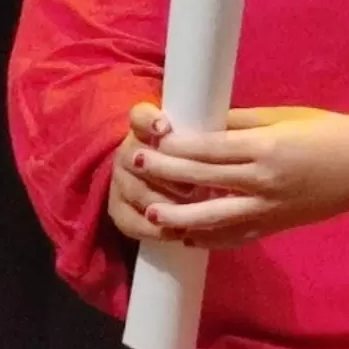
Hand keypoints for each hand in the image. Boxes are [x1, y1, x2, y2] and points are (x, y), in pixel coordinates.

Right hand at [106, 102, 198, 241]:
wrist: (162, 183)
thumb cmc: (193, 157)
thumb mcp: (200, 140)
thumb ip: (208, 135)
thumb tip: (231, 135)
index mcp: (145, 127)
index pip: (139, 116)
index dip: (149, 121)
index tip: (164, 128)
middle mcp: (128, 151)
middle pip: (136, 157)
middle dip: (166, 173)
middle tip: (193, 186)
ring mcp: (119, 180)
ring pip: (135, 191)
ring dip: (164, 202)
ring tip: (193, 211)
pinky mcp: (117, 208)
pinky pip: (129, 221)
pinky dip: (153, 229)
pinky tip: (177, 232)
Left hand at [120, 107, 348, 246]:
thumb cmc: (329, 133)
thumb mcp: (285, 118)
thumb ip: (242, 123)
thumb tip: (202, 125)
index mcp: (267, 147)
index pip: (209, 149)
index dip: (175, 145)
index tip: (150, 138)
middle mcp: (264, 181)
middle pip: (202, 180)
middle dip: (165, 173)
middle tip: (134, 164)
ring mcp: (269, 209)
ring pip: (212, 219)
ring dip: (177, 216)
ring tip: (150, 211)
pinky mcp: (275, 227)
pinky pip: (234, 237)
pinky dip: (208, 238)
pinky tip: (186, 234)